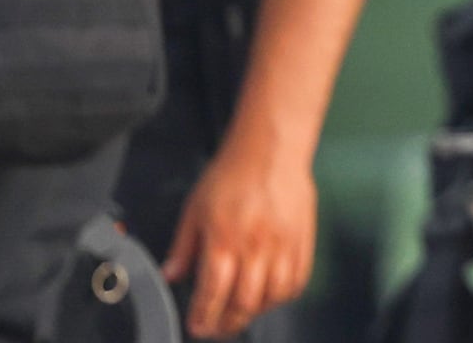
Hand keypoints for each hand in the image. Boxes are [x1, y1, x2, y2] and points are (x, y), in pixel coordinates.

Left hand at [163, 135, 318, 337]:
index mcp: (224, 238)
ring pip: (272, 297)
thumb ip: (183, 246)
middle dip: (227, 323)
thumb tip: (170, 275)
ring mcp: (282, 245)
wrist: (270, 148)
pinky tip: (269, 295)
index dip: (203, 316)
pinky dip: (283, 296)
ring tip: (241, 312)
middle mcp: (255, 245)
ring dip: (254, 312)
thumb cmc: (233, 173)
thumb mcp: (195, 208)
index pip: (212, 292)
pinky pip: (297, 281)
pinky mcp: (302, 240)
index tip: (197, 326)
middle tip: (216, 328)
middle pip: (243, 303)